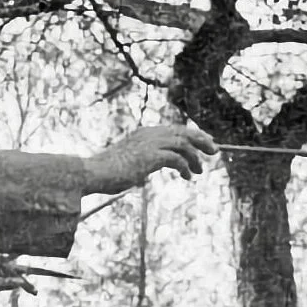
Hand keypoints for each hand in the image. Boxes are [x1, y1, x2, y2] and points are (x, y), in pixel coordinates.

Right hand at [82, 122, 215, 194]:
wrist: (92, 172)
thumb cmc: (104, 173)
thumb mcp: (125, 165)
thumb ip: (138, 163)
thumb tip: (144, 173)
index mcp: (143, 134)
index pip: (173, 130)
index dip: (190, 135)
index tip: (202, 142)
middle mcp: (149, 134)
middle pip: (183, 131)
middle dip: (201, 139)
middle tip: (214, 150)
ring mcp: (150, 143)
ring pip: (184, 143)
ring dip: (195, 156)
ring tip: (201, 170)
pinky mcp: (152, 156)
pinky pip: (177, 158)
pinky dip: (185, 167)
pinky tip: (188, 177)